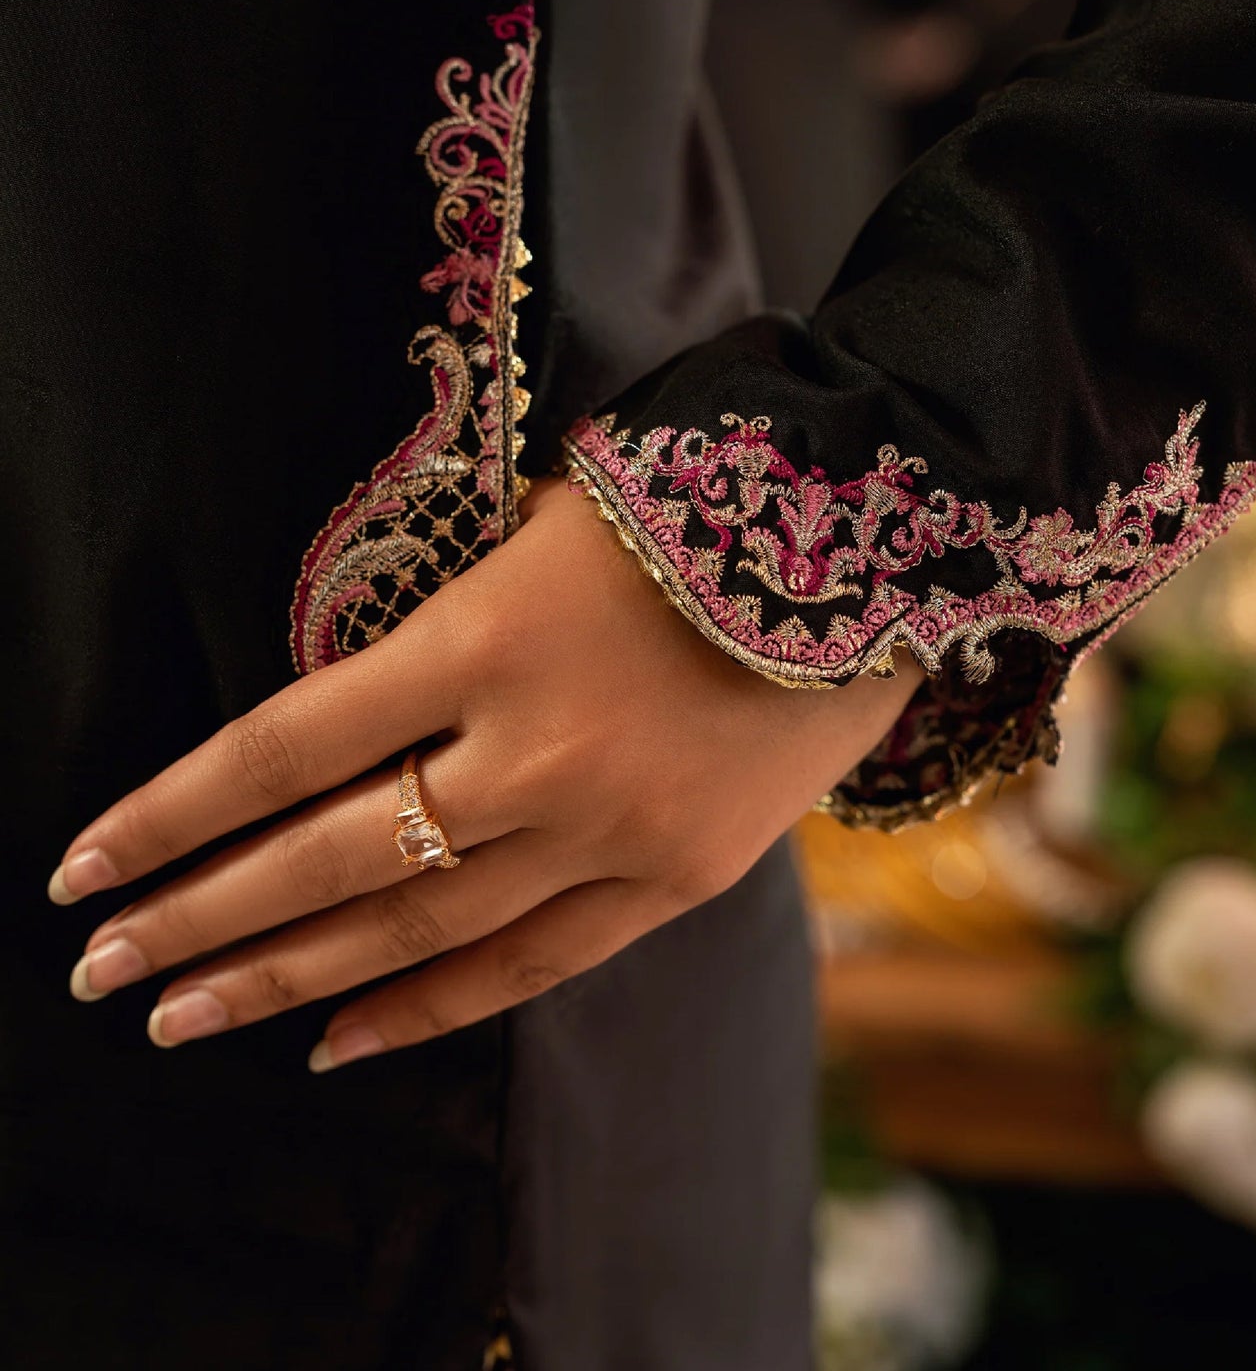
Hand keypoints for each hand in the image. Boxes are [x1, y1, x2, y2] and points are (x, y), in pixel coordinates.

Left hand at [50, 479, 922, 1069]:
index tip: (86, 865)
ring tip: (181, 1020)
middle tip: (102, 970)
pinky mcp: (676, 878)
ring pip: (415, 929)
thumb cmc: (688, 505)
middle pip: (329, 857)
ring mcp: (609, 827)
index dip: (173, 812)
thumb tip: (337, 731)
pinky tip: (339, 1045)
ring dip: (286, 979)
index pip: (285, 744)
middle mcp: (534, 749)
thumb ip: (439, 634)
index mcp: (486, 634)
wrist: (876, 542)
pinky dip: (427, 1010)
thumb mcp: (537, 531)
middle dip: (200, 918)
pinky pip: (530, 964)